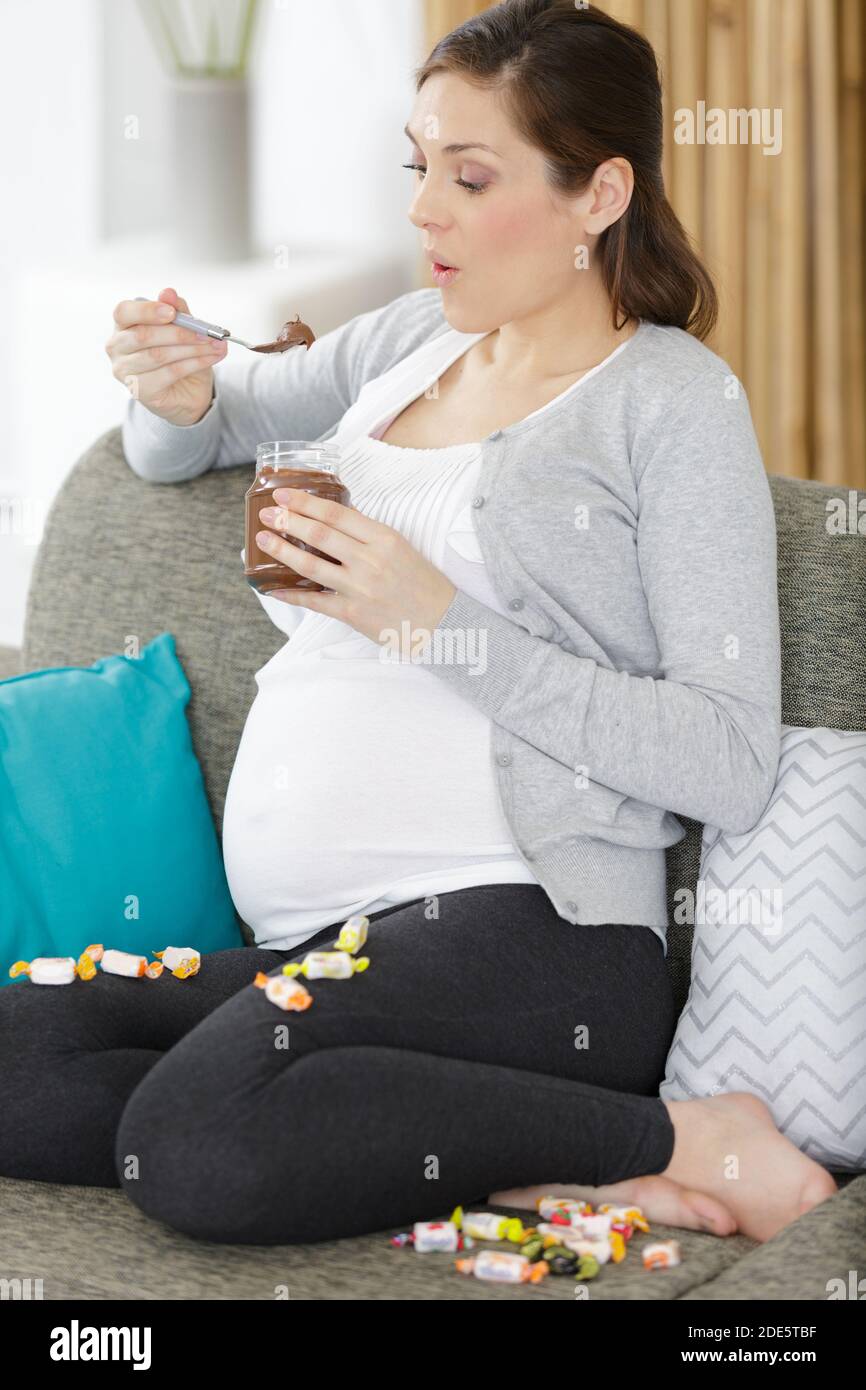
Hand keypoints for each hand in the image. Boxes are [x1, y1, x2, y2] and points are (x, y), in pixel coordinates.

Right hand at [105, 288, 226, 426]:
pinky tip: (210, 358)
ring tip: (215, 345)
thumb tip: (168, 293)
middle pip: (143, 335)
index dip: (148, 311)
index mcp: (123, 325)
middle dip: (179, 332)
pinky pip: (168, 373)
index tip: (172, 312)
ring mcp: (124, 371)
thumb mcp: (183, 328)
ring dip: (192, 349)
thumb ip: (176, 310)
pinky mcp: (139, 390)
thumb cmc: (179, 356)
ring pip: (158, 355)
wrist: (187, 392)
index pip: (124, 312)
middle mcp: (117, 347)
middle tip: (206, 332)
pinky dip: (193, 363)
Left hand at [256, 488, 456, 652]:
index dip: (305, 502)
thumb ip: (367, 534)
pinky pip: (314, 601)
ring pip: (310, 565)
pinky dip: (290, 594)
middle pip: (319, 535)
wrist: (442, 622)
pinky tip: (273, 588)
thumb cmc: (422, 583)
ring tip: (263, 540)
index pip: (336, 514)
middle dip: (287, 521)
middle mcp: (370, 560)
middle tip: (267, 514)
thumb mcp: (400, 547)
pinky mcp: (352, 613)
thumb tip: (331, 519)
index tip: (284, 495)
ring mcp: (359, 588)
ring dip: (282, 551)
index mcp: (384, 538)